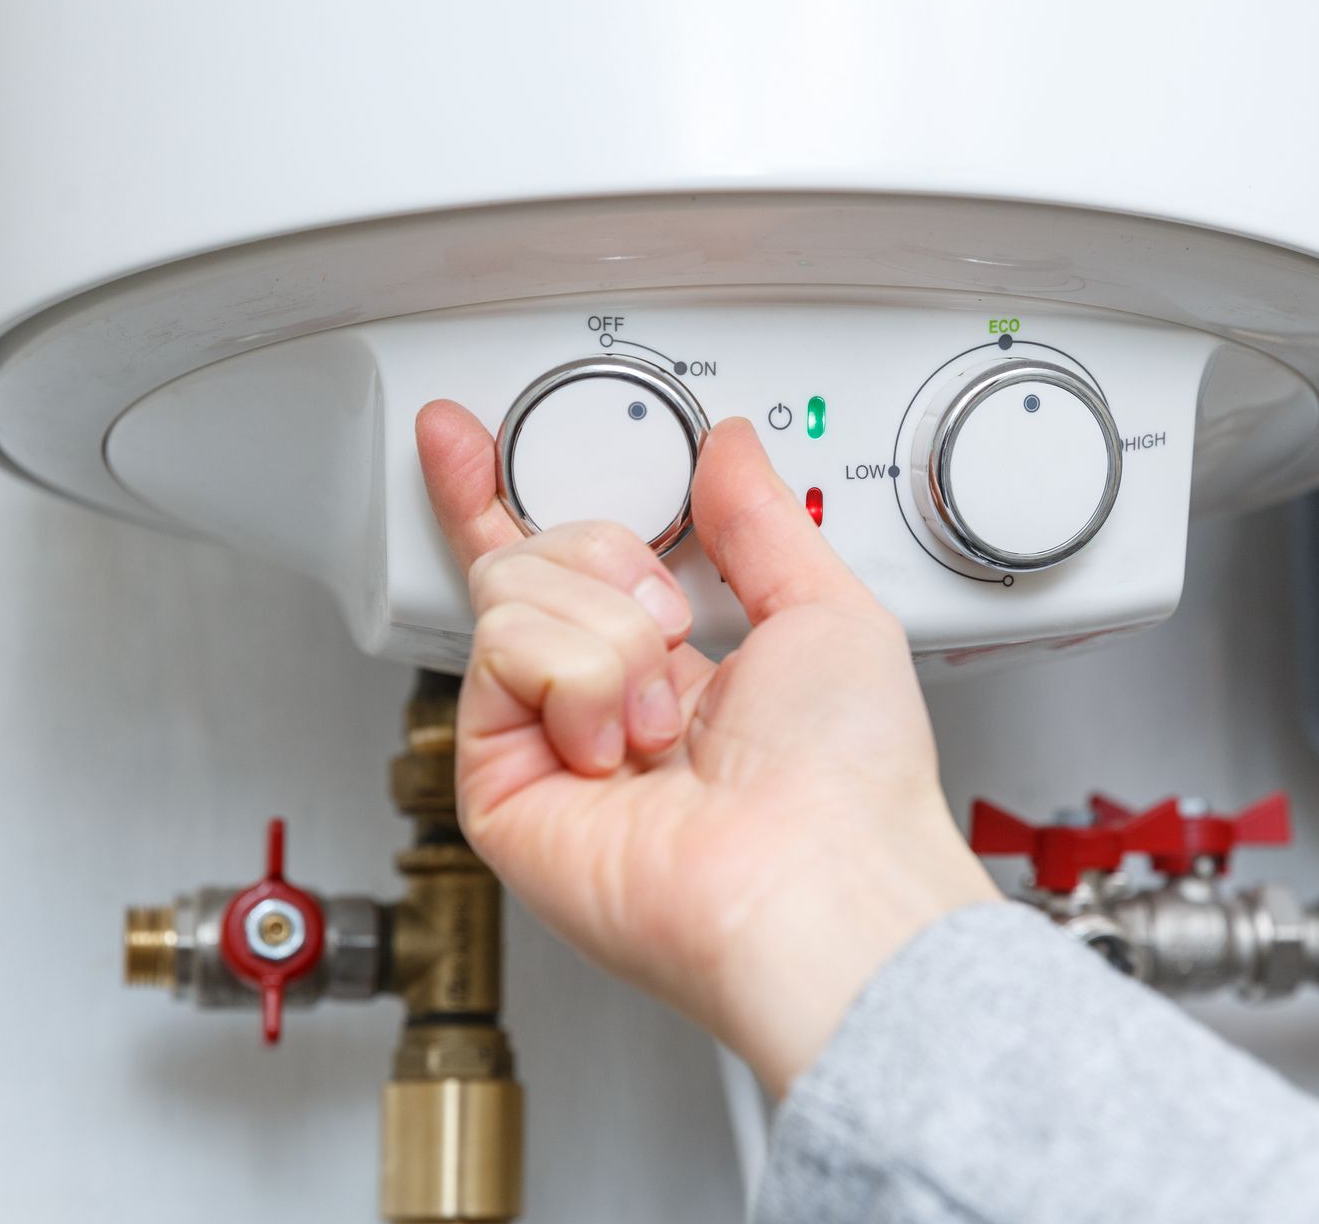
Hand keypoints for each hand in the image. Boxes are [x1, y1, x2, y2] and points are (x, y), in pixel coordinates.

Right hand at [416, 404, 998, 1091]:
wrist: (817, 876)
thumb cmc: (847, 778)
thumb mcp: (828, 607)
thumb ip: (761, 516)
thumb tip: (726, 447)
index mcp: (681, 667)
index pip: (569, 566)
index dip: (509, 499)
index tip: (471, 443)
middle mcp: (606, 704)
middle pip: (534, 558)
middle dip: (610, 560)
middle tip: (675, 624)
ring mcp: (551, 742)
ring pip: (515, 590)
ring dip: (615, 635)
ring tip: (663, 721)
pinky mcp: (502, 784)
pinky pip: (503, 651)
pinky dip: (580, 678)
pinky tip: (619, 749)